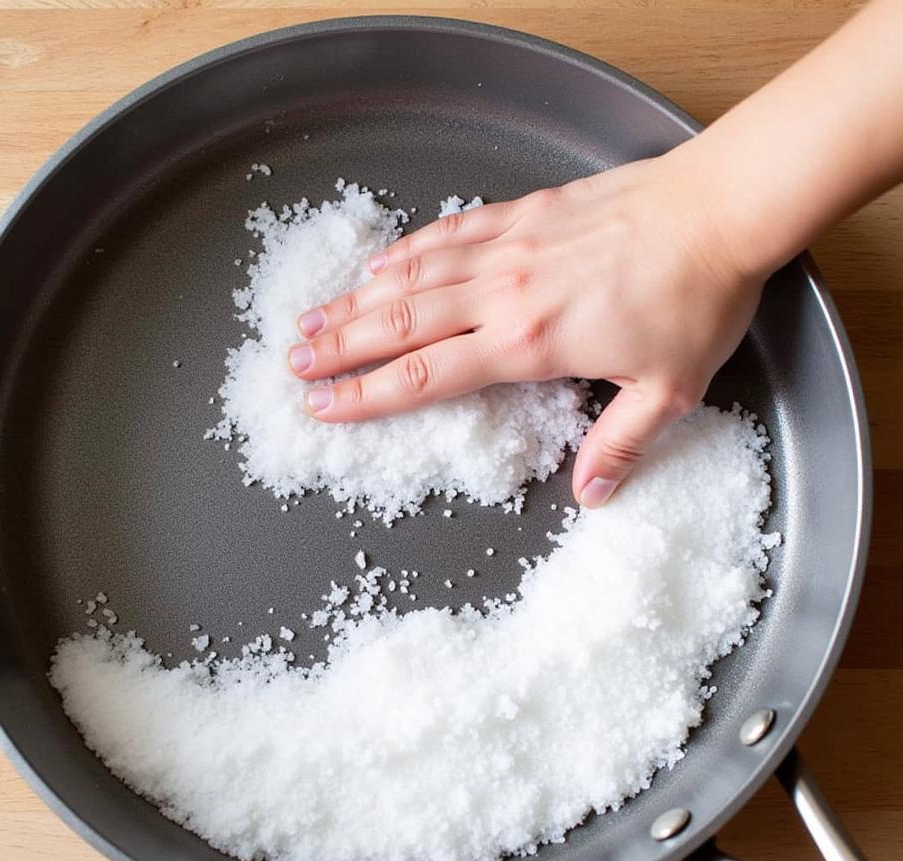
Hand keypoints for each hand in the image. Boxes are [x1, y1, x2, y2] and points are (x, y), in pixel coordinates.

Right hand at [289, 154, 763, 506]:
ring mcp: (510, 247)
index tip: (326, 406)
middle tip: (294, 363)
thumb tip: (592, 496)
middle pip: (400, 324)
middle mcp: (504, 294)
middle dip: (340, 347)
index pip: (426, 377)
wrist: (720, 209)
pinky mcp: (525, 212)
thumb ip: (620, 444)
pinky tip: (380, 261)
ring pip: (413, 276)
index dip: (366, 395)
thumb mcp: (668, 389)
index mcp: (530, 343)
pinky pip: (451, 231)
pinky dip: (409, 249)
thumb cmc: (697, 298)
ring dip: (358, 299)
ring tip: (313, 317)